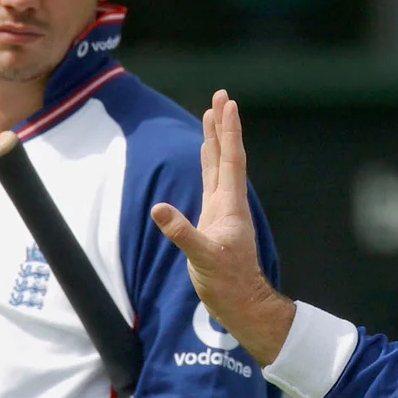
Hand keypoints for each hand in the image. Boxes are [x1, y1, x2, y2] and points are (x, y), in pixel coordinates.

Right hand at [151, 90, 294, 364]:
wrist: (238, 301)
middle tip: (222, 96)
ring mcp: (222, 208)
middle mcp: (229, 201)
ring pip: (219, 165)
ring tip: (213, 115)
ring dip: (216, 139)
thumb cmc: (225, 281)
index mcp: (229, 205)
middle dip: (223, 126)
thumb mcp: (203, 258)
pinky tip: (206, 154)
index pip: (230, 160)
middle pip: (227, 154)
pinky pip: (212, 180)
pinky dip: (209, 161)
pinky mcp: (214, 218)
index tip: (227, 105)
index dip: (228, 132)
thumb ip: (182, 234)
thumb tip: (159, 210)